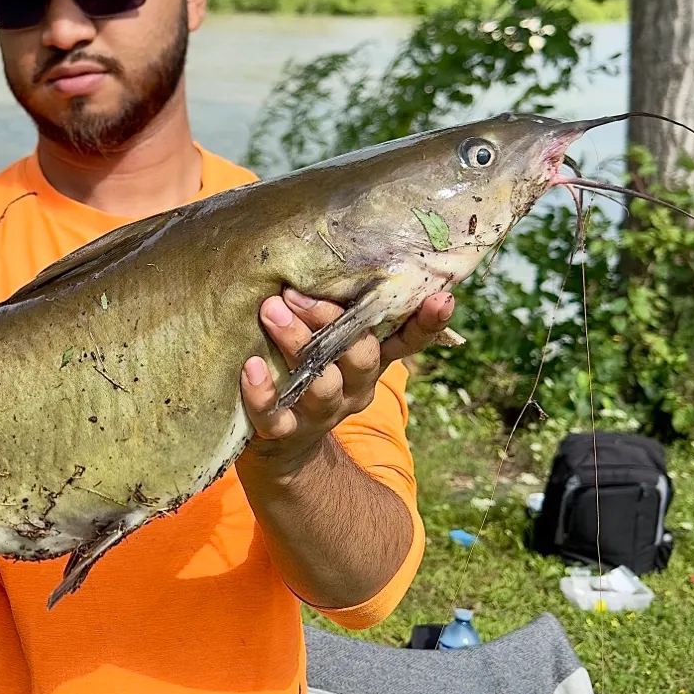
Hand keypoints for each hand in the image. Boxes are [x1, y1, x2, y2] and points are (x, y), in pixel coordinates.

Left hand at [239, 288, 455, 474]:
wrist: (283, 448)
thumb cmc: (308, 373)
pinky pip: (275, 415)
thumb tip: (341, 245)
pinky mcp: (285, 433)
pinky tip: (250, 367)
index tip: (442, 298)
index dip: (428, 324)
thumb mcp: (333, 344)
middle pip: (359, 356)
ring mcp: (321, 413)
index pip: (408, 342)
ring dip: (296, 342)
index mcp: (371, 363)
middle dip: (331, 319)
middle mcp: (354, 388)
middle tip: (295, 291)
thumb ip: (342, 310)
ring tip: (270, 310)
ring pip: (320, 382)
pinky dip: (263, 391)